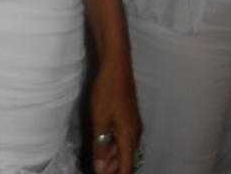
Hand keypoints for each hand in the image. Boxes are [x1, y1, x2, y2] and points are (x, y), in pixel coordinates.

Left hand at [89, 59, 141, 173]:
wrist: (116, 67)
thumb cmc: (107, 92)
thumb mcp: (99, 120)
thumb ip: (100, 146)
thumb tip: (100, 168)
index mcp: (129, 138)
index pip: (127, 168)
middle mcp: (135, 134)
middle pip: (126, 159)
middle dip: (112, 167)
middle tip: (95, 167)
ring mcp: (133, 125)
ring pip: (124, 148)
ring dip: (111, 155)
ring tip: (96, 156)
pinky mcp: (128, 117)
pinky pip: (122, 137)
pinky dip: (112, 143)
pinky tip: (101, 140)